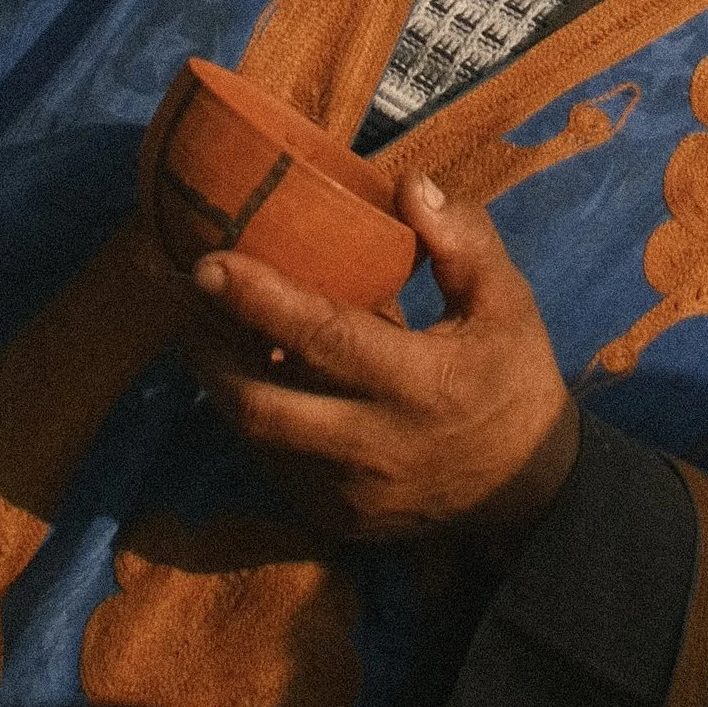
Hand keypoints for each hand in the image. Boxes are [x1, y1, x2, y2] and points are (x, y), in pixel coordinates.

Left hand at [183, 174, 579, 551]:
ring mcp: (348, 493)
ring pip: (255, 439)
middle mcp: (374, 445)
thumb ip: (462, 241)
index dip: (259, 299)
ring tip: (197, 330)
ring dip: (219, 383)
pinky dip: (250, 421)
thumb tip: (407, 185)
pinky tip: (242, 380)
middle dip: (207, 350)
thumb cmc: (512, 380)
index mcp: (420, 383)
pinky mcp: (334, 520)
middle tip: (180, 296)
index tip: (208, 264)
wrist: (527, 494)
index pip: (322, 337)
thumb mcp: (507, 303)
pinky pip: (271, 467)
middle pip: (260, 404)